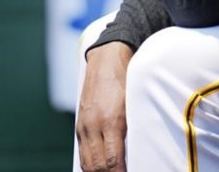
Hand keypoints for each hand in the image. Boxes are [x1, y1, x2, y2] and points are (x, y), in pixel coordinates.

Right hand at [77, 42, 134, 171]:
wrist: (108, 57)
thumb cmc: (128, 79)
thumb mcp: (136, 103)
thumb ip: (135, 128)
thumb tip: (138, 152)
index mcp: (111, 121)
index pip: (112, 160)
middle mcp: (94, 125)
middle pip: (97, 165)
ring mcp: (84, 125)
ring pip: (86, 162)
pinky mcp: (80, 124)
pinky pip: (82, 151)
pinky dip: (90, 164)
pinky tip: (99, 169)